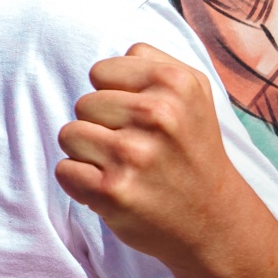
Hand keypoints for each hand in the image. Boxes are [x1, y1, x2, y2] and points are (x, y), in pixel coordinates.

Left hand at [54, 44, 256, 263]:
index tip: (140, 120)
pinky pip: (64, 170)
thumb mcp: (194, 91)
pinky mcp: (113, 192)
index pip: (100, 72)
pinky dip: (80, 182)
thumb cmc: (192, 149)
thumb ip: (152, 60)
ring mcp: (134, 155)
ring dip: (88, 154)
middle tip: (135, 149)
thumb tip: (113, 56)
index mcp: (175, 83)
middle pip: (82, 103)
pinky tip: (111, 188)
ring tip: (123, 167)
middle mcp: (157, 116)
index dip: (113, 96)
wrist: (213, 221)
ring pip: (69, 134)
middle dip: (101, 125)